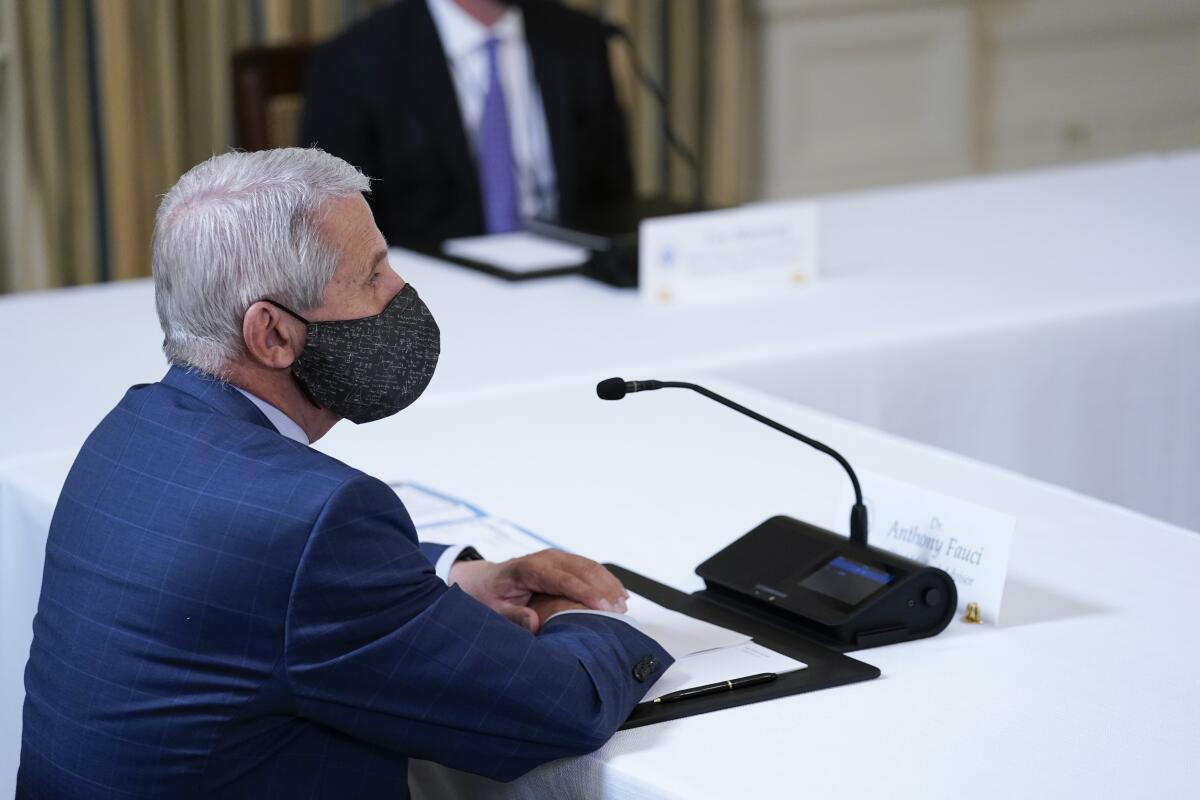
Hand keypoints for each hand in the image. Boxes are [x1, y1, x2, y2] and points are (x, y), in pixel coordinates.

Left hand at [449, 549, 628, 632]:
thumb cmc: (488, 597)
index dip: (585, 592)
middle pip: (582, 569)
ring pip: (589, 566)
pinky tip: (618, 594)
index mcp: (527, 568)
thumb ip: (512, 617)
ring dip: (608, 584)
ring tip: (623, 605)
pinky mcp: (563, 562)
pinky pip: (589, 568)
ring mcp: (555, 558)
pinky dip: (606, 580)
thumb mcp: (493, 612)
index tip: (603, 607)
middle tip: (620, 611)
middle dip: (603, 589)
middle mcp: (545, 558)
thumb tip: (534, 623)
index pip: (562, 578)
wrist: (484, 580)